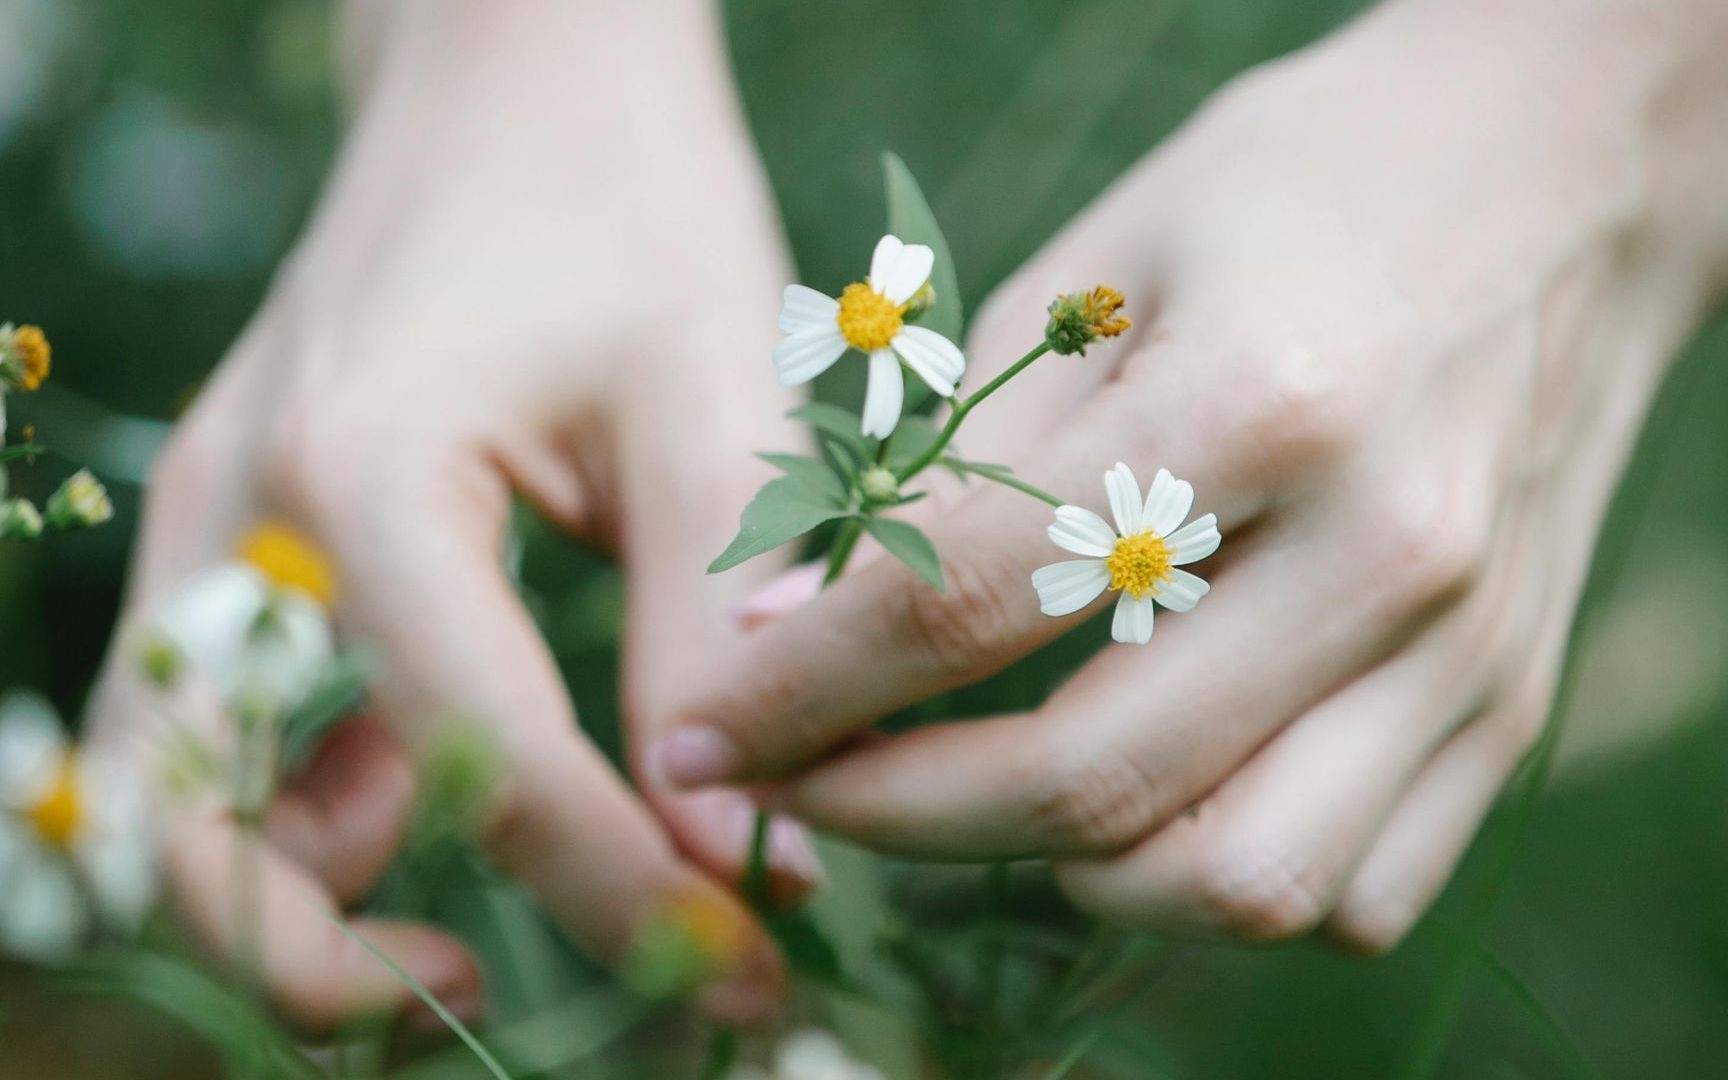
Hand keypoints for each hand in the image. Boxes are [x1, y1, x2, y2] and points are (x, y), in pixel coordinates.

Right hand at [87, 2, 810, 1028]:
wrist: (521, 78)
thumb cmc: (626, 205)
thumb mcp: (708, 405)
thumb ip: (718, 632)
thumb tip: (744, 853)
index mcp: (359, 476)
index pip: (481, 756)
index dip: (617, 893)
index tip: (736, 968)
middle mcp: (240, 518)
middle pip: (197, 829)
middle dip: (327, 968)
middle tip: (496, 1001)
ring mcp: (219, 530)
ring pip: (187, 796)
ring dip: (303, 904)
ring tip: (471, 939)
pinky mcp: (250, 539)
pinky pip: (239, 723)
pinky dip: (321, 808)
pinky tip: (461, 800)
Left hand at [651, 0, 1727, 949]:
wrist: (1561, 177)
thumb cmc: (1297, 192)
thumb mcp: (1094, 271)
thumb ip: (944, 466)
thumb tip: (776, 628)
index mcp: (1264, 396)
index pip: (971, 603)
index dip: (804, 692)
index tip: (704, 737)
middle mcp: (1383, 548)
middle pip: (1093, 780)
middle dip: (894, 815)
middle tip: (806, 788)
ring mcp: (1468, 648)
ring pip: (1237, 884)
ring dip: (1061, 877)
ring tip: (977, 798)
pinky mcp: (1513, 704)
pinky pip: (1352, 894)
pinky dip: (1214, 886)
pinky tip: (1146, 806)